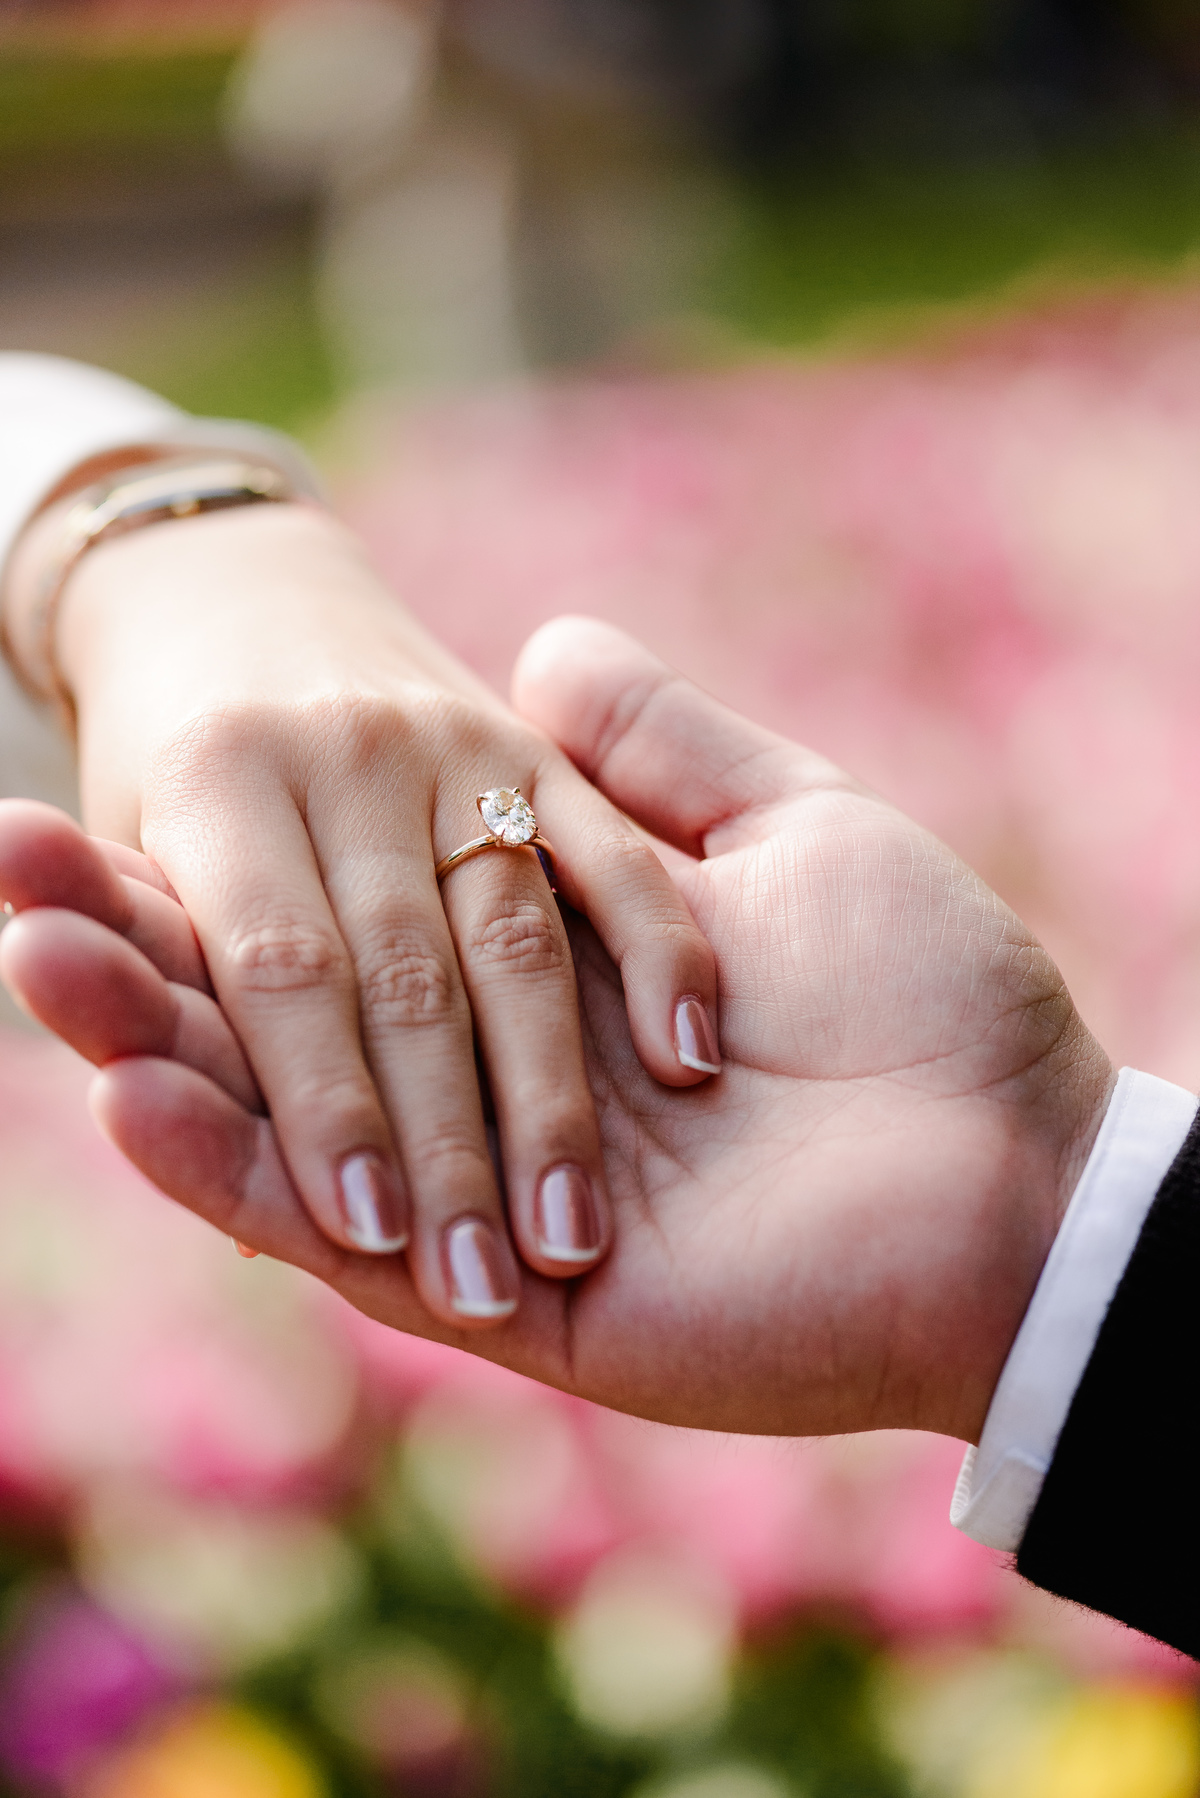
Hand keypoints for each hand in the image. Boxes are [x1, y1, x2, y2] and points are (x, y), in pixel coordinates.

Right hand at [0, 620, 1111, 1442]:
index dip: (209, 860)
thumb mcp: (784, 834)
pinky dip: (235, 1167)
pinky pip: (346, 1239)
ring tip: (19, 954)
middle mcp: (494, 1082)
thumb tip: (548, 646)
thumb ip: (654, 755)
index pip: (332, 908)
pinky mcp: (508, 1299)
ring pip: (279, 1116)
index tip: (90, 790)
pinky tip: (125, 1095)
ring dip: (142, 1041)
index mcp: (535, 972)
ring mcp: (493, 1192)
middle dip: (138, 944)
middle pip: (274, 1011)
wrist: (1018, 1155)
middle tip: (2, 867)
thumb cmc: (924, 981)